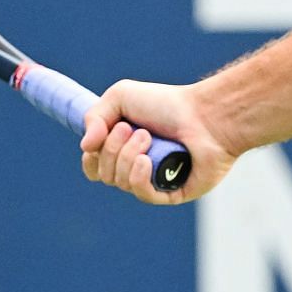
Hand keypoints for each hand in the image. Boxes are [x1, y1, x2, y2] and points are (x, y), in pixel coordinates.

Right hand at [80, 80, 238, 204]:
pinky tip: (145, 161)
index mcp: (124, 149)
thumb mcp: (121, 97)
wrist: (206, 114)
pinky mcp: (172, 194)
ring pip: (121, 183)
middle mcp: (137, 168)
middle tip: (135, 128)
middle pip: (103, 174)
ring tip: (148, 136)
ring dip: (128, 156)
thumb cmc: (168, 104)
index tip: (99, 137)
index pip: (93, 168)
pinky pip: (143, 195)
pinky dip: (138, 177)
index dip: (91, 157)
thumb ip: (94, 116)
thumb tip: (85, 147)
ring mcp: (154, 183)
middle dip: (112, 149)